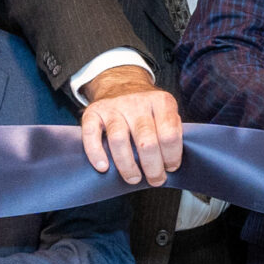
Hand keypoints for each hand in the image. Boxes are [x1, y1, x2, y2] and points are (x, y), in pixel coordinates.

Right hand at [80, 66, 183, 185]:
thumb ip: (173, 132)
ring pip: (119, 140)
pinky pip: (91, 134)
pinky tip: (103, 168)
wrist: (121, 83)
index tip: (171, 168)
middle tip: (155, 180)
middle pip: (146, 141)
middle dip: (153, 167)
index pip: (170, 135)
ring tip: (134, 178)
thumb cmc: (148, 108)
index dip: (172, 156)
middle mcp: (137, 103)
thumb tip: (171, 164)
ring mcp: (113, 107)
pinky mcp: (92, 112)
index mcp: (161, 102)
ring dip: (127, 165)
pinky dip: (96, 153)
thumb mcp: (167, 112)